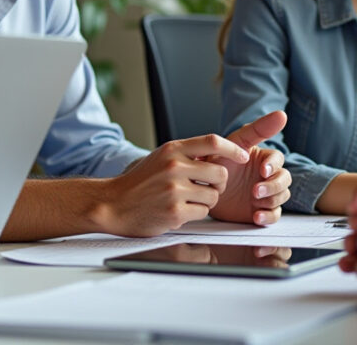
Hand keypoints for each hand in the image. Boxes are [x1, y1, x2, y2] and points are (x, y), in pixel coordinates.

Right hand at [98, 135, 248, 236]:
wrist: (113, 203)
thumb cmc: (139, 182)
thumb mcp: (161, 158)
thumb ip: (186, 155)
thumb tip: (219, 152)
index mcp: (172, 150)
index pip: (213, 142)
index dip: (233, 149)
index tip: (243, 156)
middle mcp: (174, 167)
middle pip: (220, 172)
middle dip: (219, 183)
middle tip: (208, 187)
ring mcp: (174, 189)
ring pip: (214, 195)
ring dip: (207, 201)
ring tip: (188, 200)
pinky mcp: (175, 211)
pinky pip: (203, 212)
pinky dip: (195, 214)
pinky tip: (179, 211)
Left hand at [208, 111, 291, 225]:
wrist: (201, 188)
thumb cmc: (217, 161)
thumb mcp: (235, 142)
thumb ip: (257, 129)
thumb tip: (283, 114)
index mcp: (264, 158)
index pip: (278, 160)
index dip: (273, 166)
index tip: (262, 171)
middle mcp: (268, 176)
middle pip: (284, 180)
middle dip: (273, 186)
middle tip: (255, 191)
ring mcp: (266, 193)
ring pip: (282, 196)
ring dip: (271, 200)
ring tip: (255, 203)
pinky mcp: (262, 210)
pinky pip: (274, 215)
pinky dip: (268, 216)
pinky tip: (257, 216)